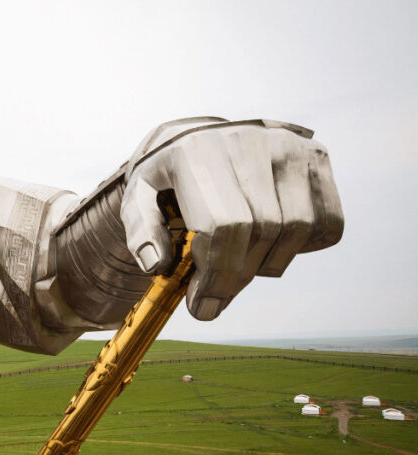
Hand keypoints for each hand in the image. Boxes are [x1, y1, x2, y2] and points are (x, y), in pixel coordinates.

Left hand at [121, 120, 343, 319]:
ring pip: (297, 230)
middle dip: (236, 278)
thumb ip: (142, 232)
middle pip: (261, 232)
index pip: (224, 225)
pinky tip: (272, 240)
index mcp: (197, 151)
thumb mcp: (138, 199)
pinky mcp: (315, 155)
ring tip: (241, 259)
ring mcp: (288, 146)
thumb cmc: (167, 176)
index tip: (202, 306)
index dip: (217, 275)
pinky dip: (303, 247)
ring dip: (269, 263)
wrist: (199, 136)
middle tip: (215, 296)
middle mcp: (248, 141)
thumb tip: (158, 265)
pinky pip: (327, 222)